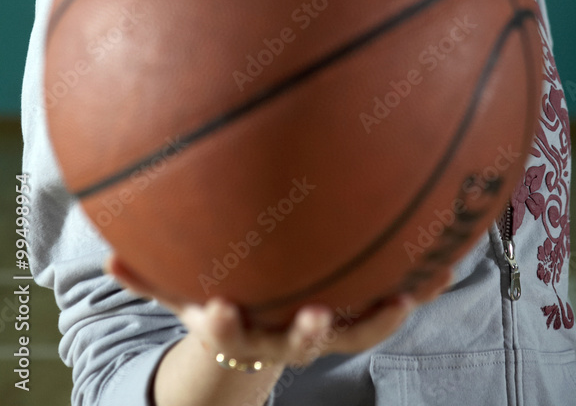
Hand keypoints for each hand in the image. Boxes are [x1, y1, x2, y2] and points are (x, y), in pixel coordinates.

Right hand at [104, 253, 450, 370]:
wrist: (263, 335)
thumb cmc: (224, 300)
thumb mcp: (183, 289)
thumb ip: (150, 274)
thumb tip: (107, 255)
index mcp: (244, 326)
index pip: (228, 330)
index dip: (224, 324)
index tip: (219, 307)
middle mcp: (287, 334)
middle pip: (300, 342)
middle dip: (308, 331)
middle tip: (316, 318)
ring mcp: (327, 329)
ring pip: (357, 331)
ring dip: (382, 316)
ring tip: (410, 294)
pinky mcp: (357, 315)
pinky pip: (389, 303)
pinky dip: (416, 285)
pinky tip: (447, 258)